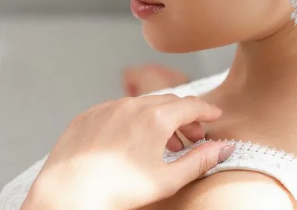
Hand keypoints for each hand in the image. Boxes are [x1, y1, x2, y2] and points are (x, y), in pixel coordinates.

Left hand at [22, 94, 234, 209]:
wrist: (65, 197)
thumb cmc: (117, 192)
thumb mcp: (166, 180)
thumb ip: (200, 160)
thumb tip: (226, 147)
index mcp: (156, 117)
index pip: (191, 105)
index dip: (207, 110)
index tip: (216, 115)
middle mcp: (133, 104)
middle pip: (169, 102)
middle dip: (185, 116)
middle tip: (193, 137)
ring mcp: (108, 107)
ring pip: (143, 104)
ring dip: (159, 118)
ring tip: (164, 142)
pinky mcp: (89, 114)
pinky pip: (118, 109)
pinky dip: (132, 119)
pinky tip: (131, 140)